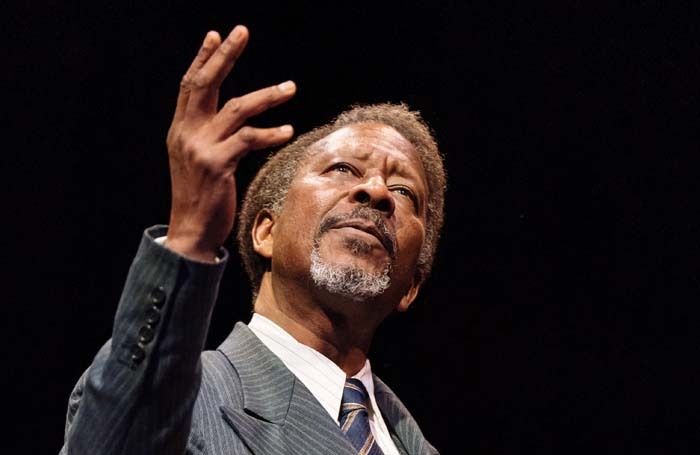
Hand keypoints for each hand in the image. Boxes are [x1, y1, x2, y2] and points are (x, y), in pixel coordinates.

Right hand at [164, 26, 295, 261]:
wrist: (190, 232)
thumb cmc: (200, 197)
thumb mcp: (195, 161)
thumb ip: (206, 136)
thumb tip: (227, 119)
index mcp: (180, 130)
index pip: (190, 86)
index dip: (203, 59)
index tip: (216, 35)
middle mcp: (186, 133)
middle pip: (205, 84)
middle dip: (225, 56)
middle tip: (242, 31)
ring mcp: (200, 148)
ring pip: (236, 109)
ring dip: (267, 96)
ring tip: (291, 87)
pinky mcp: (217, 165)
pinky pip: (248, 139)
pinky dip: (270, 134)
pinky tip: (288, 131)